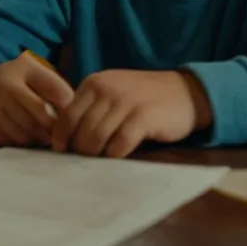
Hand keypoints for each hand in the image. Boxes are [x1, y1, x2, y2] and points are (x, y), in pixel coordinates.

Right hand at [0, 52, 74, 146]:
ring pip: (29, 132)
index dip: (68, 106)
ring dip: (42, 137)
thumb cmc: (14, 81)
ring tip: (48, 135)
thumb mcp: (33, 72)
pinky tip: (31, 137)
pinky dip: (26, 142)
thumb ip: (54, 85)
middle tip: (64, 133)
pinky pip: (14, 141)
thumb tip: (77, 109)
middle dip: (55, 127)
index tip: (76, 115)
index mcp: (24, 69)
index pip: (55, 90)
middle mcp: (7, 87)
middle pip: (42, 116)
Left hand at [51, 69, 211, 158]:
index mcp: (94, 82)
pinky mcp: (144, 117)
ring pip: (96, 138)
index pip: (66, 115)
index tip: (64, 153)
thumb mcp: (112, 94)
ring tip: (101, 163)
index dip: (62, 138)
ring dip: (96, 156)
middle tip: (84, 163)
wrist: (184, 92)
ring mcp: (125, 101)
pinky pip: (120, 143)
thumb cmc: (143, 98)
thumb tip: (62, 139)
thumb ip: (90, 109)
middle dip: (79, 151)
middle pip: (80, 130)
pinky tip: (119, 158)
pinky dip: (115, 156)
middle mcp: (107, 89)